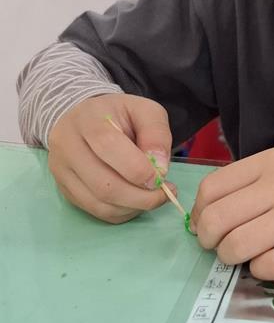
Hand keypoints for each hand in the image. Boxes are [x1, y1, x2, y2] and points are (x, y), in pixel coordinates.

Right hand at [48, 93, 176, 222]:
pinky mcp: (64, 189)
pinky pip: (95, 211)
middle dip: (140, 196)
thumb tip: (159, 168)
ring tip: (153, 197)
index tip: (160, 177)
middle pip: (103, 184)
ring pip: (98, 203)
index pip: (108, 146)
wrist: (83, 118)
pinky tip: (136, 201)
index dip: (137, 168)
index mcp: (88, 119)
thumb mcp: (144, 110)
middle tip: (164, 193)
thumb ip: (156, 133)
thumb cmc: (118, 114)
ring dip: (133, 207)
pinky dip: (121, 212)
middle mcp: (67, 146)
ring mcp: (61, 171)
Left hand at [191, 142, 273, 279]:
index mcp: (270, 163)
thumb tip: (215, 210)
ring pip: (238, 246)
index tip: (207, 226)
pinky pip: (272, 266)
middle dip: (210, 242)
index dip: (200, 215)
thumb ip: (257, 179)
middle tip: (223, 248)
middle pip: (217, 221)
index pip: (211, 190)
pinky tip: (271, 264)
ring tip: (246, 258)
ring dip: (232, 259)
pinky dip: (261, 271)